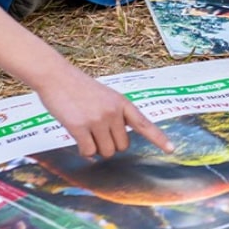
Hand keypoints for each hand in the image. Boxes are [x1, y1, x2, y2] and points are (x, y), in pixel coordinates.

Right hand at [37, 65, 172, 158]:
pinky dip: (83, 150)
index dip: (158, 138)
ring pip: (106, 152)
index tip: (172, 149)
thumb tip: (118, 143)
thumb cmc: (79, 88)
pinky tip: (76, 136)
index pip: (143, 123)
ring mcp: (97, 119)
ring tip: (85, 130)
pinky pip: (88, 152)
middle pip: (122, 146)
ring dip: (96, 147)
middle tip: (96, 131)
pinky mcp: (79, 127)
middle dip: (110, 144)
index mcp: (122, 102)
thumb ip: (116, 114)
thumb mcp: (105, 96)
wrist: (56, 76)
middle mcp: (113, 111)